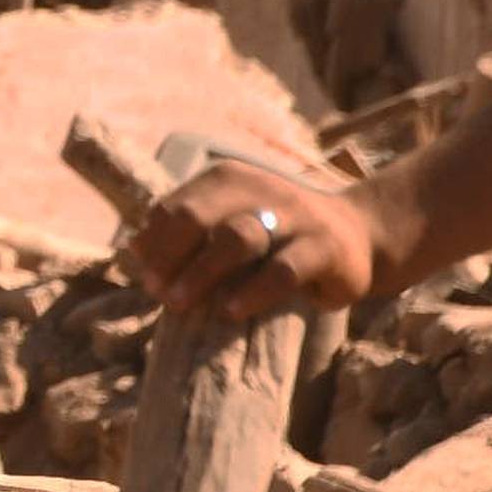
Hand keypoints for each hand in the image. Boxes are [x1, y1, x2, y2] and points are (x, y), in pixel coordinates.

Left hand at [128, 158, 389, 318]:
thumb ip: (189, 234)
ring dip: (201, 274)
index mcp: (227, 179)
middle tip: (159, 293)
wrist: (360, 235)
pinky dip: (251, 292)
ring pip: (236, 238)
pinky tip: (230, 311)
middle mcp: (260, 188)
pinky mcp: (326, 247)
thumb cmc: (279, 237)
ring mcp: (296, 214)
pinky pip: (282, 270)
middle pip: (196, 217)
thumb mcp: (233, 224)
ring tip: (181, 305)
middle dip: (169, 257)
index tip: (145, 277)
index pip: (174, 208)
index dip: (153, 244)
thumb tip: (131, 250)